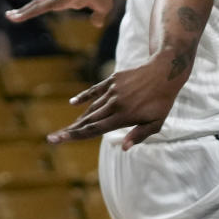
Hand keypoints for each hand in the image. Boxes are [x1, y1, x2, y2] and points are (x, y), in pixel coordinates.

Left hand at [6, 0, 113, 26]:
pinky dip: (24, 14)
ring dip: (22, 10)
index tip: (45, 3)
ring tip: (8, 14)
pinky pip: (35, 10)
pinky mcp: (55, 1)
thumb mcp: (103, 7)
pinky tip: (14, 18)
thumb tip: (96, 24)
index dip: (52, 1)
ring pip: (36, 4)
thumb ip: (98, 16)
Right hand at [46, 51, 181, 149]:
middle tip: (53, 138)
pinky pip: (95, 90)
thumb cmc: (162, 101)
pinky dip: (84, 96)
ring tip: (70, 128)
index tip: (56, 140)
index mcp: (123, 116)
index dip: (74, 136)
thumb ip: (139, 135)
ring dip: (80, 118)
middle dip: (70, 130)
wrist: (166, 71)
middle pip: (88, 120)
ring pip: (92, 107)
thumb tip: (124, 148)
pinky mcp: (114, 79)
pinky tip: (73, 103)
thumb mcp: (156, 122)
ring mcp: (113, 90)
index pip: (94, 129)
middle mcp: (115, 103)